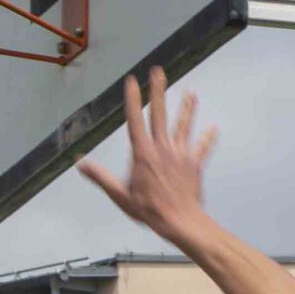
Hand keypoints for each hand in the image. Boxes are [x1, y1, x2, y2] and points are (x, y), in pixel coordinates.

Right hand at [78, 68, 216, 241]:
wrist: (180, 221)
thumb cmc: (149, 210)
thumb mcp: (119, 195)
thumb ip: (100, 177)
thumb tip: (80, 163)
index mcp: (143, 154)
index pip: (135, 120)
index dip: (133, 99)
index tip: (132, 82)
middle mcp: (162, 148)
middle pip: (159, 115)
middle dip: (158, 92)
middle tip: (159, 72)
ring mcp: (180, 154)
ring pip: (183, 126)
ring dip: (187, 109)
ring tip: (191, 93)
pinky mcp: (194, 164)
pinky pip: (201, 148)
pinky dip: (207, 138)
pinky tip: (213, 129)